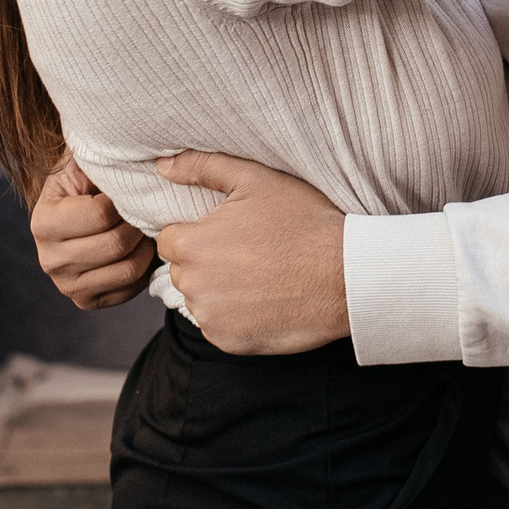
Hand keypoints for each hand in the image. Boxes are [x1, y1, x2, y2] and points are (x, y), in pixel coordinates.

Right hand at [30, 151, 156, 310]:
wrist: (77, 212)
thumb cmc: (85, 182)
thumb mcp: (82, 161)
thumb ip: (96, 152)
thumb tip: (123, 136)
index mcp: (43, 222)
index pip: (101, 215)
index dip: (123, 201)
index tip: (125, 191)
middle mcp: (49, 259)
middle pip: (116, 244)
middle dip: (137, 223)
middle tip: (142, 210)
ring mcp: (66, 285)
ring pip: (127, 269)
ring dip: (145, 246)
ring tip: (143, 227)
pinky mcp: (86, 301)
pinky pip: (129, 289)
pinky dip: (142, 269)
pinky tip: (137, 249)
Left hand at [154, 151, 348, 354]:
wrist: (346, 276)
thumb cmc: (304, 223)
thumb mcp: (255, 180)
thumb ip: (202, 167)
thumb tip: (162, 166)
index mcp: (192, 244)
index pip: (169, 240)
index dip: (198, 234)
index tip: (228, 234)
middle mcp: (193, 284)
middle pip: (183, 271)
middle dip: (206, 262)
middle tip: (249, 254)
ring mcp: (210, 317)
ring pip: (200, 299)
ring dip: (219, 290)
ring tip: (261, 277)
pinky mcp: (228, 342)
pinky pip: (219, 326)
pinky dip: (235, 317)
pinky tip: (265, 301)